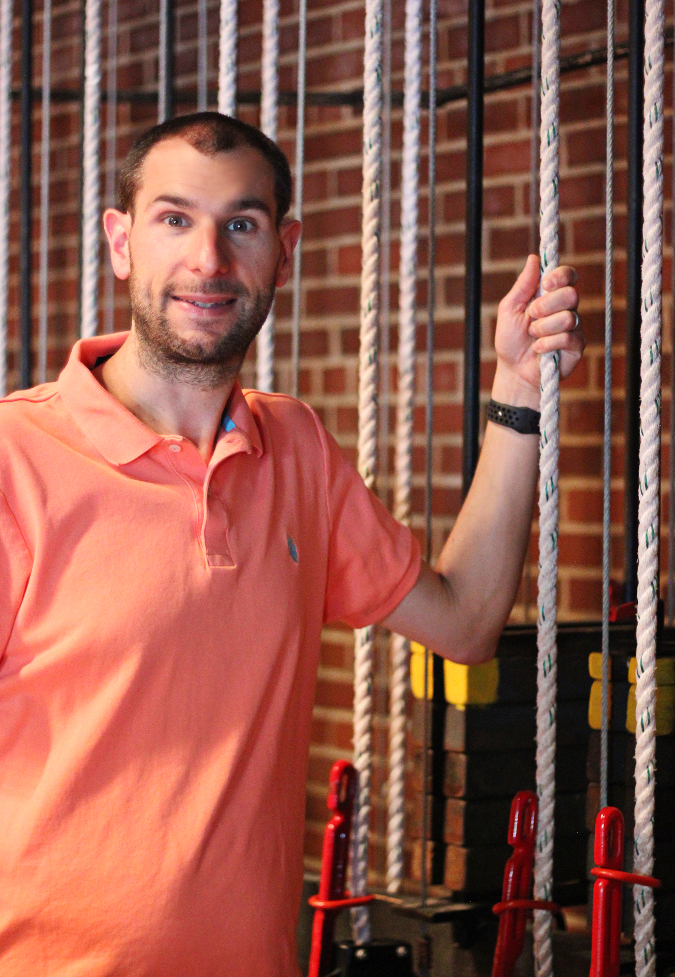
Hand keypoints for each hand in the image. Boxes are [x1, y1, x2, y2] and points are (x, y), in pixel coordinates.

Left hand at [492, 254, 584, 407]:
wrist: (513, 371)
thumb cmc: (511, 340)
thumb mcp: (510, 309)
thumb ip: (522, 285)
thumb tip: (534, 258)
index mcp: (551, 296)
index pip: (568, 276)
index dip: (561, 276)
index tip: (545, 284)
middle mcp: (566, 308)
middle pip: (571, 294)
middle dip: (545, 306)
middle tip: (531, 316)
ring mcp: (574, 327)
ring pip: (568, 317)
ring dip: (543, 328)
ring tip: (532, 336)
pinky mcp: (577, 346)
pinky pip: (568, 337)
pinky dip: (547, 343)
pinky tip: (538, 349)